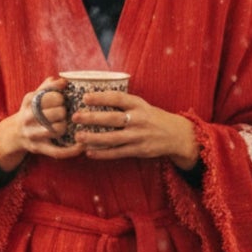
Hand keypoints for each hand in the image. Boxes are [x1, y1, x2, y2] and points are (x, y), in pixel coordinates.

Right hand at [0, 77, 85, 170]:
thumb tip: (61, 80)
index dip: (60, 96)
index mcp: (29, 102)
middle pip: (58, 112)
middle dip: (64, 111)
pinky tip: (81, 146)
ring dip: (65, 126)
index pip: (51, 95)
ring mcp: (33, 134)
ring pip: (59, 129)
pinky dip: (72, 150)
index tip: (61, 98)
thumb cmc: (31, 112)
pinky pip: (58, 151)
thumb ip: (46, 87)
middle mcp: (29, 118)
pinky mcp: (39, 148)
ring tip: (63, 124)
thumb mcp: (33, 97)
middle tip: (62, 113)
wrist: (15, 134)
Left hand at [73, 90, 199, 168]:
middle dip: (92, 118)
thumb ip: (123, 103)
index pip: (117, 98)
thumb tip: (96, 98)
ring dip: (93, 138)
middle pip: (112, 119)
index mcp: (138, 104)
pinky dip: (103, 153)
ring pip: (112, 138)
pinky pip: (117, 152)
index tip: (85, 97)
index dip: (101, 97)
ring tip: (78, 137)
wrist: (175, 135)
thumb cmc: (153, 117)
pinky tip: (90, 152)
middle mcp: (138, 119)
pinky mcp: (139, 150)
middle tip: (75, 117)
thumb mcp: (142, 105)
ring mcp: (138, 136)